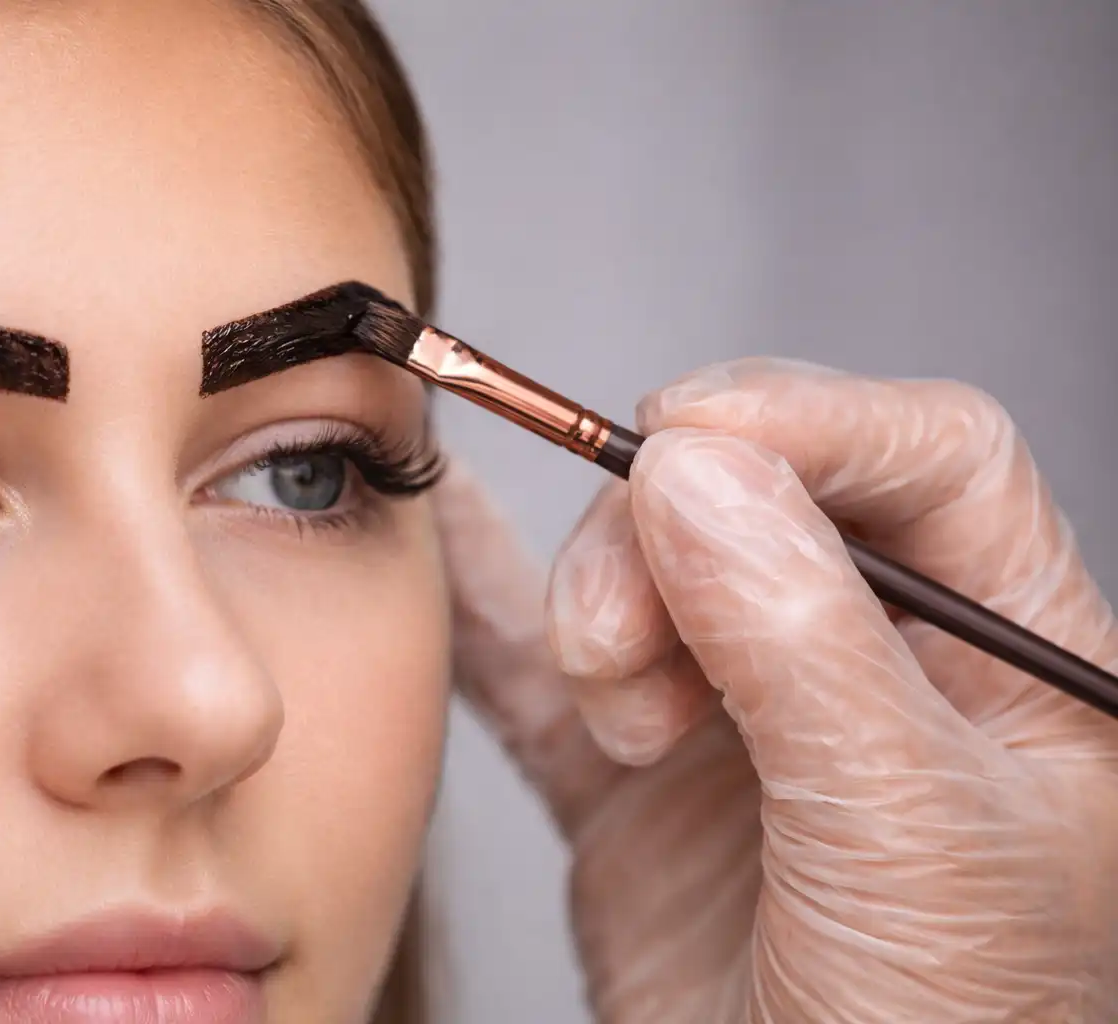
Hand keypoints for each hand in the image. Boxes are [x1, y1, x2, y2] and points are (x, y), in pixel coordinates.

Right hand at [435, 359, 1117, 1022]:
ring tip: (618, 721)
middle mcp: (878, 664)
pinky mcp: (639, 780)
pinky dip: (493, 611)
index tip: (678, 437)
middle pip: (759, 494)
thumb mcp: (903, 835)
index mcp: (1011, 659)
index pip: (925, 457)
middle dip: (666, 540)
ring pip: (649, 566)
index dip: (804, 417)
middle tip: (622, 644)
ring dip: (596, 609)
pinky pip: (549, 668)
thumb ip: (800, 638)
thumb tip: (691, 464)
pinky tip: (446, 553)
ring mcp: (749, 716)